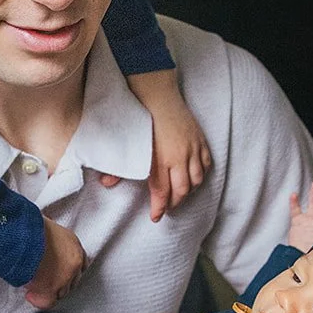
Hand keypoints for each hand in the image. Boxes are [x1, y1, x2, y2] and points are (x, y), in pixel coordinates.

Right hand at [25, 217, 86, 308]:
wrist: (23, 234)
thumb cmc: (29, 226)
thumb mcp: (46, 226)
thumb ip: (50, 236)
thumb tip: (42, 235)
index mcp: (74, 245)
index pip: (80, 265)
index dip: (68, 270)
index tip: (58, 271)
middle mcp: (74, 262)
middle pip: (72, 281)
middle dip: (59, 282)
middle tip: (44, 279)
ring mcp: (64, 277)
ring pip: (61, 292)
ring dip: (48, 290)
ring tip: (34, 284)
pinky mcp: (51, 288)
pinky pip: (48, 302)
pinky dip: (38, 300)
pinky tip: (30, 294)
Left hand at [126, 68, 212, 221]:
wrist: (158, 95)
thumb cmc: (142, 119)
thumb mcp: (130, 145)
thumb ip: (118, 166)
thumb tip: (106, 184)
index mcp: (162, 159)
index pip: (162, 192)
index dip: (160, 207)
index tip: (156, 217)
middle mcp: (180, 156)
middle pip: (182, 190)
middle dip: (174, 202)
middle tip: (167, 207)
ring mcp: (192, 148)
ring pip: (196, 180)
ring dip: (188, 190)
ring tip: (179, 194)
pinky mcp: (200, 140)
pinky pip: (206, 164)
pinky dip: (200, 174)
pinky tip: (193, 177)